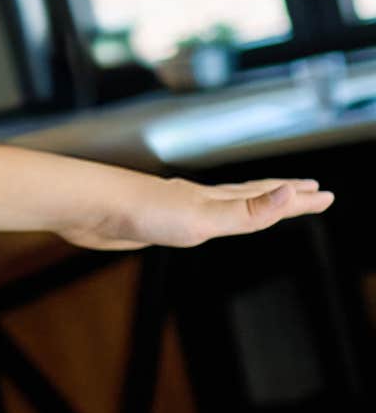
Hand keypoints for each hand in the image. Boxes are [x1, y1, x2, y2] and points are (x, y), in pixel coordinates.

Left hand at [61, 176, 334, 250]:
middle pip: (250, 195)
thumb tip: (293, 195)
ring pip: (222, 205)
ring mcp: (176, 209)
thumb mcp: (204, 217)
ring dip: (249, 203)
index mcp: (215, 200)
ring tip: (264, 200)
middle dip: (282, 194)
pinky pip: (195, 219)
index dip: (296, 198)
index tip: (325, 194)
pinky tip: (201, 219)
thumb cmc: (141, 210)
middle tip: (309, 190)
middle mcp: (199, 199)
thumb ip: (248, 211)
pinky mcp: (152, 222)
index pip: (266, 198)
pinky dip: (211, 217)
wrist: (87, 207)